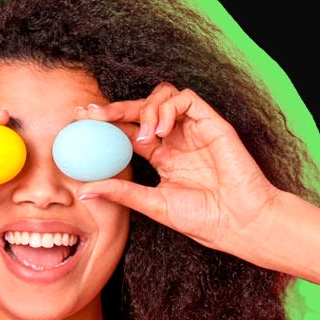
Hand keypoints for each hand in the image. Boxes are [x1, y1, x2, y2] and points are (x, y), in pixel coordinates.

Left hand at [75, 83, 280, 255]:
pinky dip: (168, 107)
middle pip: (141, 110)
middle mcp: (175, 140)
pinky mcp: (211, 123)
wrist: (240, 222)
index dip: (105, 124)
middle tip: (93, 114)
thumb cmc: (203, 219)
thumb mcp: (153, 205)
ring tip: (143, 137)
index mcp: (160, 157)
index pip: (127, 132)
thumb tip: (83, 191)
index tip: (79, 121)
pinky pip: (186, 99)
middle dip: (115, 108)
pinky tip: (161, 129)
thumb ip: (121, 193)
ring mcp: (193, 130)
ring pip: (162, 97)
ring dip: (145, 109)